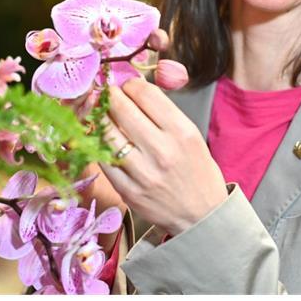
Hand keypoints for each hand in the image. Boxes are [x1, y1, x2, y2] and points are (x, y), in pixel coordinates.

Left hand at [99, 78, 228, 236]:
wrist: (202, 216)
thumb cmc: (196, 171)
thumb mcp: (191, 136)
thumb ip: (164, 114)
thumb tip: (133, 89)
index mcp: (181, 132)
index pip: (145, 94)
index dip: (131, 85)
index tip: (127, 86)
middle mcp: (162, 150)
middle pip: (122, 109)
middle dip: (111, 96)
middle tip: (108, 95)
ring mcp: (144, 173)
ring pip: (107, 133)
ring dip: (101, 119)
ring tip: (102, 114)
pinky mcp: (129, 191)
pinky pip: (104, 160)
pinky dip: (99, 146)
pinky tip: (102, 140)